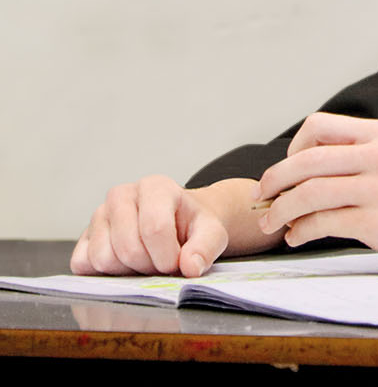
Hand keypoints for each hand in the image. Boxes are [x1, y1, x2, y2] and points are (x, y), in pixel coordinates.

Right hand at [70, 175, 231, 276]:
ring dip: (127, 271)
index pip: (154, 228)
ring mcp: (98, 215)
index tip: (177, 262)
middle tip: (161, 262)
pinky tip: (125, 264)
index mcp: (154, 186)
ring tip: (145, 260)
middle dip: (149, 265)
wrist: (179, 224)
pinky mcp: (83, 236)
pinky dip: (104, 274)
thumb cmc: (192, 226)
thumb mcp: (212, 232)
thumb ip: (206, 247)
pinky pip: (83, 264)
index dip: (167, 256)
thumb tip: (190, 267)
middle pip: (127, 248)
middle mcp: (121, 195)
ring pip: (103, 258)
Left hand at [258, 112, 377, 271]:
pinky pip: (323, 222)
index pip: (318, 126)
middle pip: (305, 160)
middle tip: (263, 198)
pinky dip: (301, 231)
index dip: (293, 148)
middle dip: (273, 181)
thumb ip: (360, 157)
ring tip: (274, 223)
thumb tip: (305, 168)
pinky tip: (299, 237)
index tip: (288, 170)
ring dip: (280, 211)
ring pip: (308, 192)